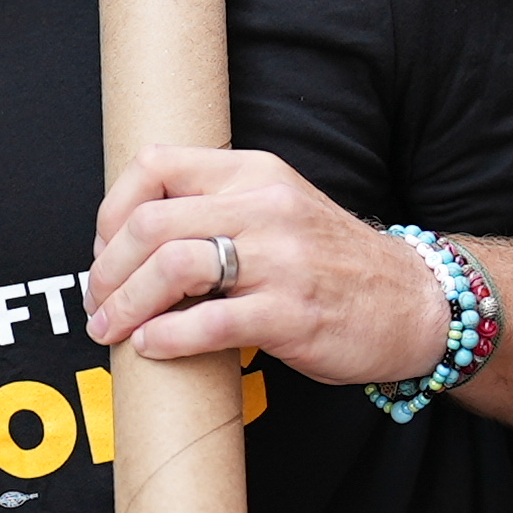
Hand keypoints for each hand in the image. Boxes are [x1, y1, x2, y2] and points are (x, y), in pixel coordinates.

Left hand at [85, 146, 453, 385]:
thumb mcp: (276, 210)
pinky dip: (166, 338)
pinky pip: (209, 322)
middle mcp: (265, 206)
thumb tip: (131, 238)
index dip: (111, 210)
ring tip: (112, 329)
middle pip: (150, 223)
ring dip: (125, 304)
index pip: (155, 165)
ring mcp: (281, 259)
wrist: (413, 302)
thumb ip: (215, 209)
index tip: (103, 249)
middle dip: (106, 269)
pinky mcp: (292, 313)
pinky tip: (151, 348)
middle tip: (98, 302)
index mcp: (254, 173)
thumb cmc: (330, 263)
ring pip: (172, 266)